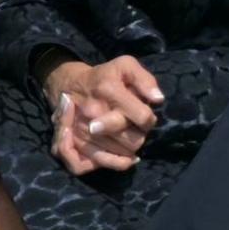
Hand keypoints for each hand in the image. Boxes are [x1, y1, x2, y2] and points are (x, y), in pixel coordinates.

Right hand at [43, 54, 161, 172]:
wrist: (70, 84)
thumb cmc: (104, 77)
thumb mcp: (125, 66)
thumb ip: (145, 80)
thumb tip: (158, 99)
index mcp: (108, 91)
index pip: (143, 117)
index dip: (149, 120)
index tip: (146, 117)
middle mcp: (93, 113)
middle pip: (132, 140)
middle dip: (139, 135)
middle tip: (135, 128)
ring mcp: (80, 130)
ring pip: (118, 154)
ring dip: (128, 150)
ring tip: (128, 140)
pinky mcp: (71, 143)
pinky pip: (91, 163)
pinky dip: (110, 164)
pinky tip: (124, 160)